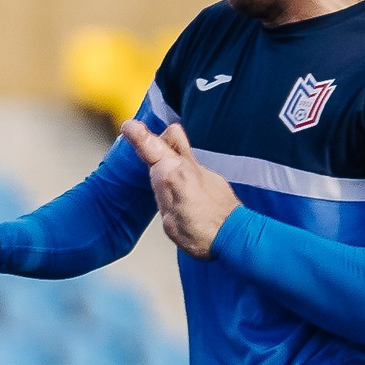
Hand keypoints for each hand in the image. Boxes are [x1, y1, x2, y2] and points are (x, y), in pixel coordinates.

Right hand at [125, 119, 239, 258]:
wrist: (235, 237)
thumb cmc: (202, 234)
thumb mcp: (169, 221)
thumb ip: (163, 194)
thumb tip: (160, 179)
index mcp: (172, 175)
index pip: (151, 146)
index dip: (138, 135)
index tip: (129, 126)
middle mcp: (189, 167)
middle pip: (172, 136)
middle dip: (159, 138)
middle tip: (147, 146)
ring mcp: (204, 172)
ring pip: (184, 153)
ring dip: (172, 159)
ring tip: (164, 178)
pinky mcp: (214, 180)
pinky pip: (194, 169)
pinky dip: (185, 176)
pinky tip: (183, 195)